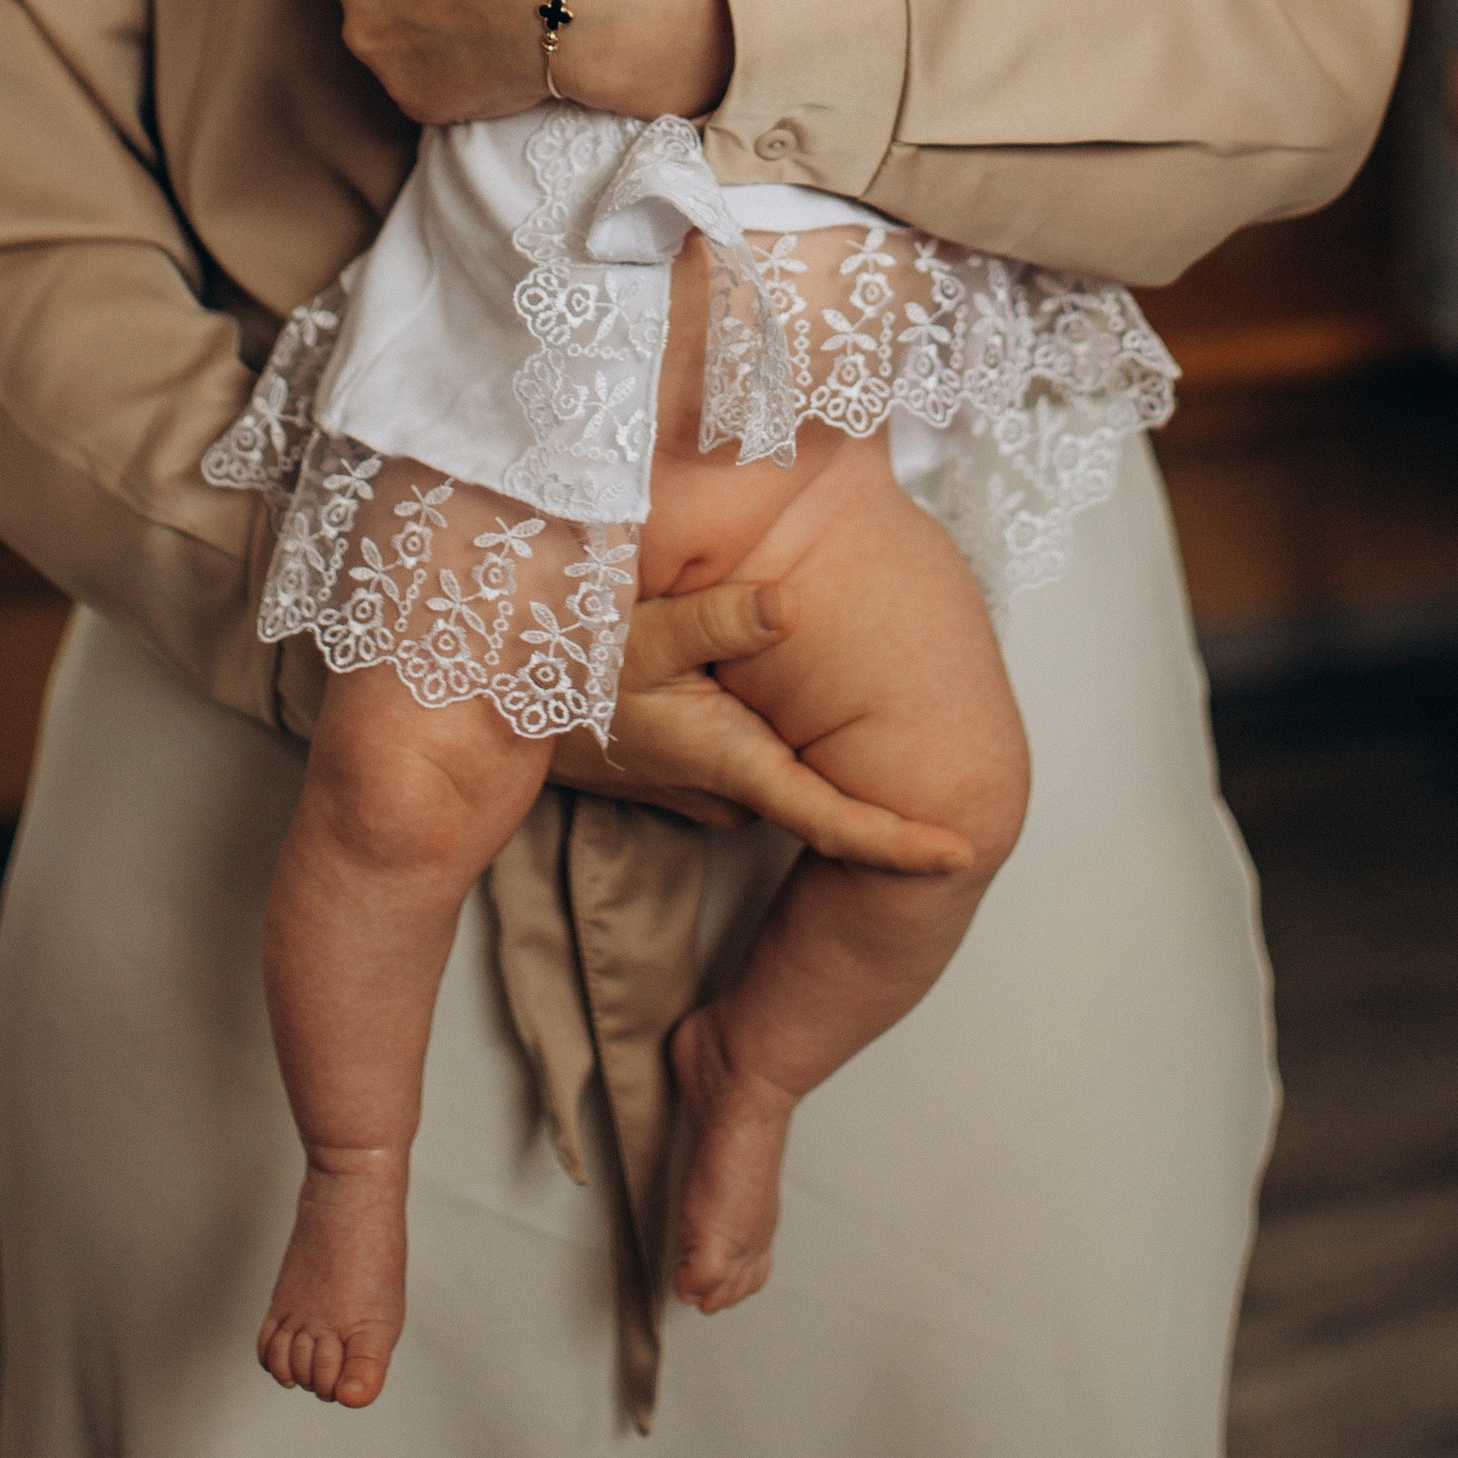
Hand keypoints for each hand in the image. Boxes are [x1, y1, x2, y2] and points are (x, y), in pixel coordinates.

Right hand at [546, 579, 973, 873]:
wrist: (499, 723)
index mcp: (734, 763)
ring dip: (795, 729)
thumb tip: (785, 603)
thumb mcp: (634, 639)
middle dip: (864, 763)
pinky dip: (760, 725)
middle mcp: (734, 791)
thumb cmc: (566, 679)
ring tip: (790, 680)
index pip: (834, 820)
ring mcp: (715, 793)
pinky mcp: (700, 779)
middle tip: (910, 728)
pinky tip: (735, 679)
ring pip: (787, 762)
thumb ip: (713, 623)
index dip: (900, 845)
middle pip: (823, 786)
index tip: (959, 853)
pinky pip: (754, 756)